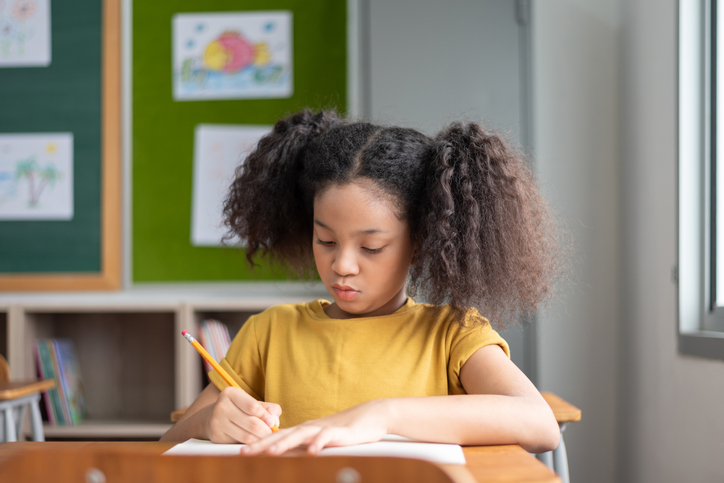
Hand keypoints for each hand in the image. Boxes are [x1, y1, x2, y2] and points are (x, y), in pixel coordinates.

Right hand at [202, 387, 280, 443]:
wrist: (211, 417)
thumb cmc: (238, 408)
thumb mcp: (251, 402)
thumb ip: (267, 408)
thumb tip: (275, 419)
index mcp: (230, 393)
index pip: (253, 407)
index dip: (266, 416)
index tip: (272, 422)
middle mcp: (221, 406)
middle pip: (251, 423)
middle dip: (266, 430)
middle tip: (272, 433)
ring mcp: (217, 422)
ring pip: (246, 436)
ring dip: (260, 439)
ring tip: (266, 438)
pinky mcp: (216, 436)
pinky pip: (239, 443)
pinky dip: (251, 444)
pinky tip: (254, 441)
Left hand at [240, 399, 389, 455]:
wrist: (371, 415)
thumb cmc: (346, 429)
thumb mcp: (322, 439)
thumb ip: (306, 445)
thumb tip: (289, 455)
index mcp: (304, 430)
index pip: (277, 437)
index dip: (259, 444)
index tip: (240, 451)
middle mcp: (310, 428)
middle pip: (282, 435)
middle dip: (262, 444)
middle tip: (243, 452)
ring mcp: (324, 429)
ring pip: (300, 436)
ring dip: (284, 443)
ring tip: (270, 452)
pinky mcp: (340, 432)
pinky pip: (327, 438)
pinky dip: (318, 444)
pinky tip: (311, 451)